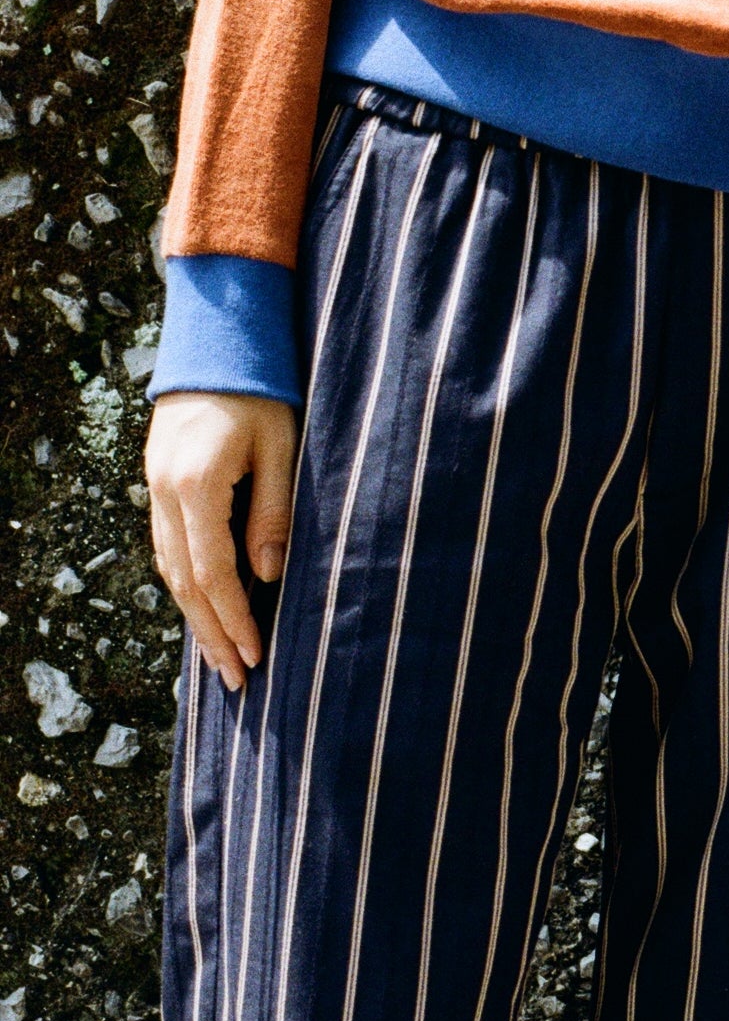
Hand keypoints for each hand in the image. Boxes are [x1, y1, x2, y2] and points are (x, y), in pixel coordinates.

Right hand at [146, 392, 299, 693]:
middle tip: (236, 681)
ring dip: (194, 617)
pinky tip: (203, 608)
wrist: (218, 339)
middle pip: (183, 583)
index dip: (234, 619)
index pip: (213, 573)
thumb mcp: (281, 447)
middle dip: (211, 635)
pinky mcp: (158, 482)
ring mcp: (155, 488)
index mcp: (197, 484)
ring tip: (220, 658)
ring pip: (169, 569)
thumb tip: (268, 578)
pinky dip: (184, 584)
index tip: (255, 657)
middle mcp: (165, 493)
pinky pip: (167, 547)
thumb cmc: (262, 389)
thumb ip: (272, 513)